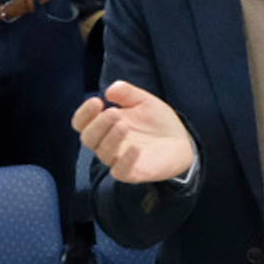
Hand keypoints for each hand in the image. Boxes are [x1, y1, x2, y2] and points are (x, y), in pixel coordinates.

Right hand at [71, 80, 195, 183]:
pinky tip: (136, 148)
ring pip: (103, 153)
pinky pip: (120, 171)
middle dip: (98, 125)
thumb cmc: (156, 120)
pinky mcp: (132, 173)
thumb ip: (128, 93)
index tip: (97, 101)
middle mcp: (106, 143)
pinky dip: (125, 161)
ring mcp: (118, 159)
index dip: (84, 113)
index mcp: (104, 125)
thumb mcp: (144, 101)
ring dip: (111, 138)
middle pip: (88, 138)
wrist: (181, 140)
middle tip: (113, 113)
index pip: (82, 122)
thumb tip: (110, 90)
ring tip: (124, 125)